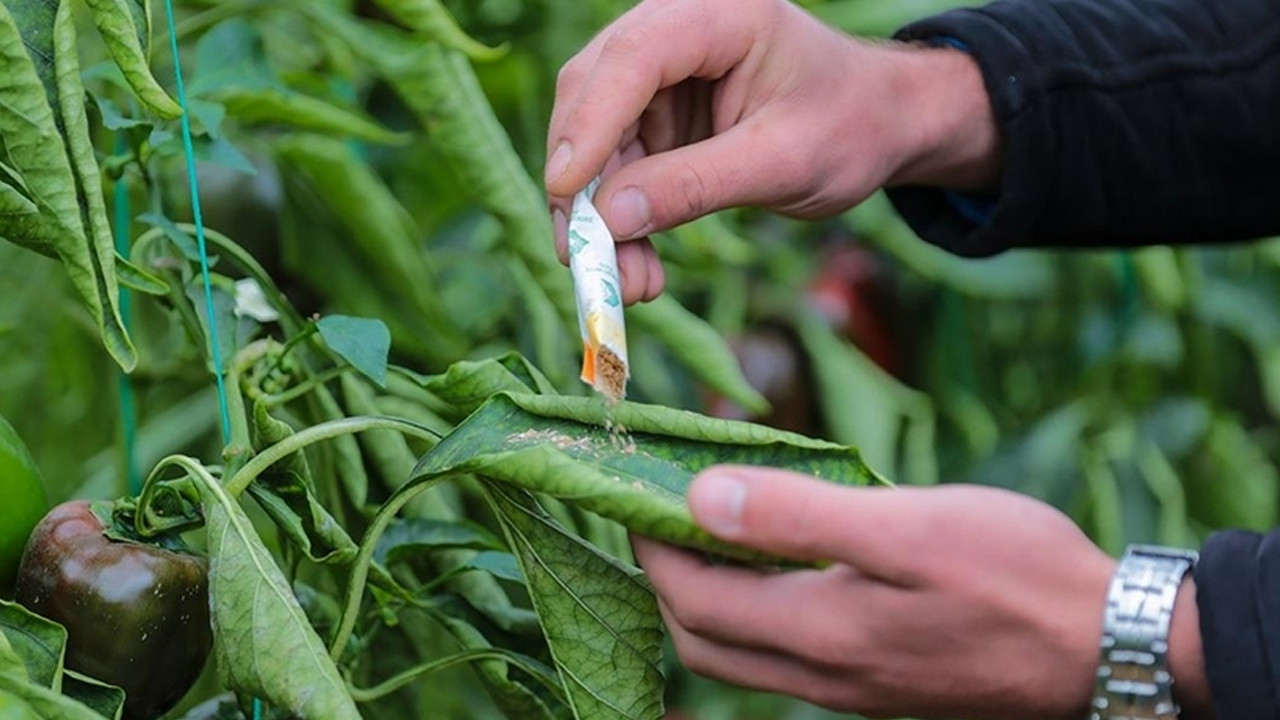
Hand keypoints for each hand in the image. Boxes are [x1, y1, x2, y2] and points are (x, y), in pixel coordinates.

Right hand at [546, 0, 1000, 303]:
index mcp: (720, 14)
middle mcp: (677, 31)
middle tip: (588, 261)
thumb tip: (611, 220)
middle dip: (585, 185)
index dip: (590, 124)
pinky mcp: (656, 116)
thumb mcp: (783, 162)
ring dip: (601, 217)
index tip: (566, 192)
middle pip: (594, 97)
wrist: (881, 125)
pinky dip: (621, 220)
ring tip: (631, 285)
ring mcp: (661, 75)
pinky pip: (615, 168)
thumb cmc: (852, 126)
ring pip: (595, 141)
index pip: (633, 58)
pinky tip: (640, 269)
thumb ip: (698, 185)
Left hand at [633, 467, 1211, 718]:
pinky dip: (756, 610)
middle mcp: (823, 675)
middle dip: (666, 577)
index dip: (653, 546)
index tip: (638, 490)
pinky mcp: (877, 682)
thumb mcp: (906, 526)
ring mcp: (849, 686)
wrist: (1106, 644)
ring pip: (740, 653)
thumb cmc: (1015, 573)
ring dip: (708, 596)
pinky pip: (784, 656)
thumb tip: (699, 499)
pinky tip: (781, 562)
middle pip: (703, 639)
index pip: (693, 599)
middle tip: (664, 511)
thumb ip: (797, 515)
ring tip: (713, 530)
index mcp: (820, 633)